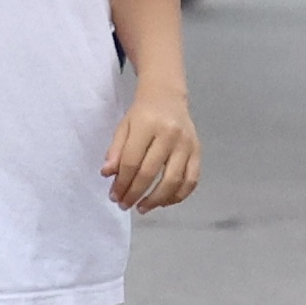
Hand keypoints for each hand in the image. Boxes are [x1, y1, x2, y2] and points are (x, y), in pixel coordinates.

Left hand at [107, 90, 201, 211]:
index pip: (131, 161)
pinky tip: (164, 202)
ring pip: (173, 180)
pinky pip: (191, 180)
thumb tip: (107, 174)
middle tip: (125, 205)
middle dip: (135, 193)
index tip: (114, 196)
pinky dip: (178, 195)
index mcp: (147, 125)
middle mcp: (170, 134)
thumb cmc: (142, 113)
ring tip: (142, 208)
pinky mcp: (198, 151)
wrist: (167, 96)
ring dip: (156, 200)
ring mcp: (186, 144)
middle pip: (151, 172)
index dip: (121, 182)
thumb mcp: (124, 127)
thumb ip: (115, 151)